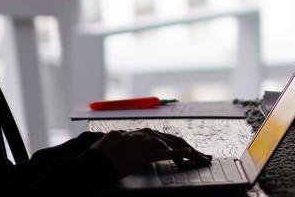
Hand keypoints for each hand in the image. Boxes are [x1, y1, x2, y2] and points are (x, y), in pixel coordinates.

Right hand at [91, 129, 211, 175]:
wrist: (91, 161)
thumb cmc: (101, 155)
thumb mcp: (115, 145)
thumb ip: (126, 142)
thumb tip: (130, 143)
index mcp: (139, 132)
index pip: (165, 138)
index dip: (180, 145)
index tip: (192, 152)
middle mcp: (143, 134)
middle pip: (172, 139)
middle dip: (190, 148)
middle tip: (203, 156)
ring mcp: (143, 143)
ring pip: (172, 144)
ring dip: (188, 152)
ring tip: (200, 159)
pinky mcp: (142, 154)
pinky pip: (164, 153)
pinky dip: (178, 154)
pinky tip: (188, 156)